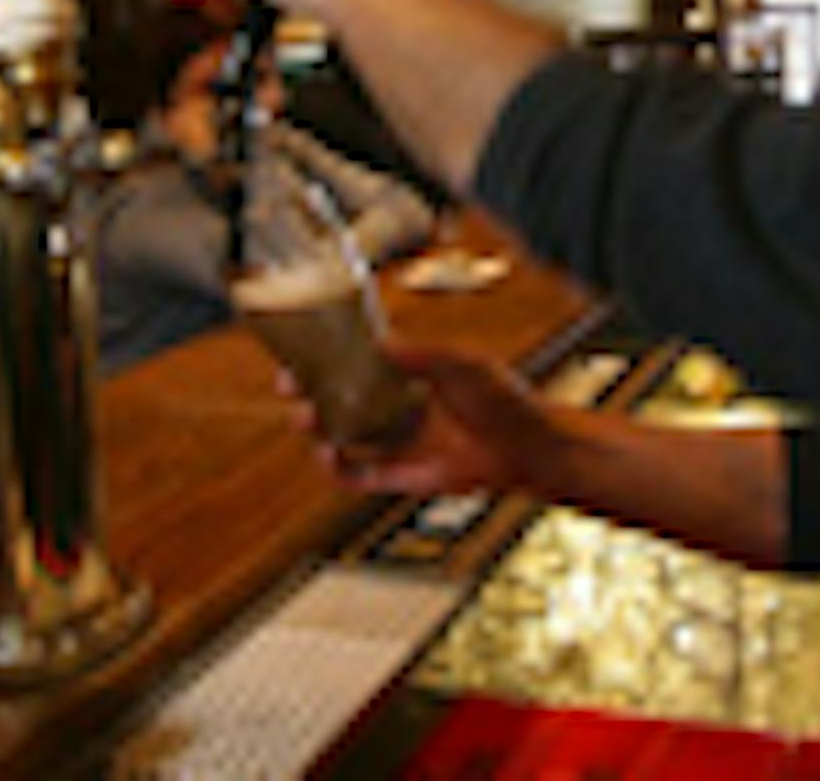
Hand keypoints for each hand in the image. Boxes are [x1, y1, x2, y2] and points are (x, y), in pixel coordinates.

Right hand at [280, 341, 560, 497]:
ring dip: (317, 427)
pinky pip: (360, 476)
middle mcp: (398, 408)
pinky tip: (328, 452)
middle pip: (339, 399)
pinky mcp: (403, 476)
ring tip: (306, 416)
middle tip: (290, 384)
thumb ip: (421, 356)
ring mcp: (399, 443)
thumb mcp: (463, 366)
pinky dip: (338, 468)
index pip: (356, 364)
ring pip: (343, 436)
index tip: (302, 351)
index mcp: (410, 376)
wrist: (529, 448)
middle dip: (310, 392)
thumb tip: (382, 343)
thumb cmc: (504, 401)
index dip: (326, 360)